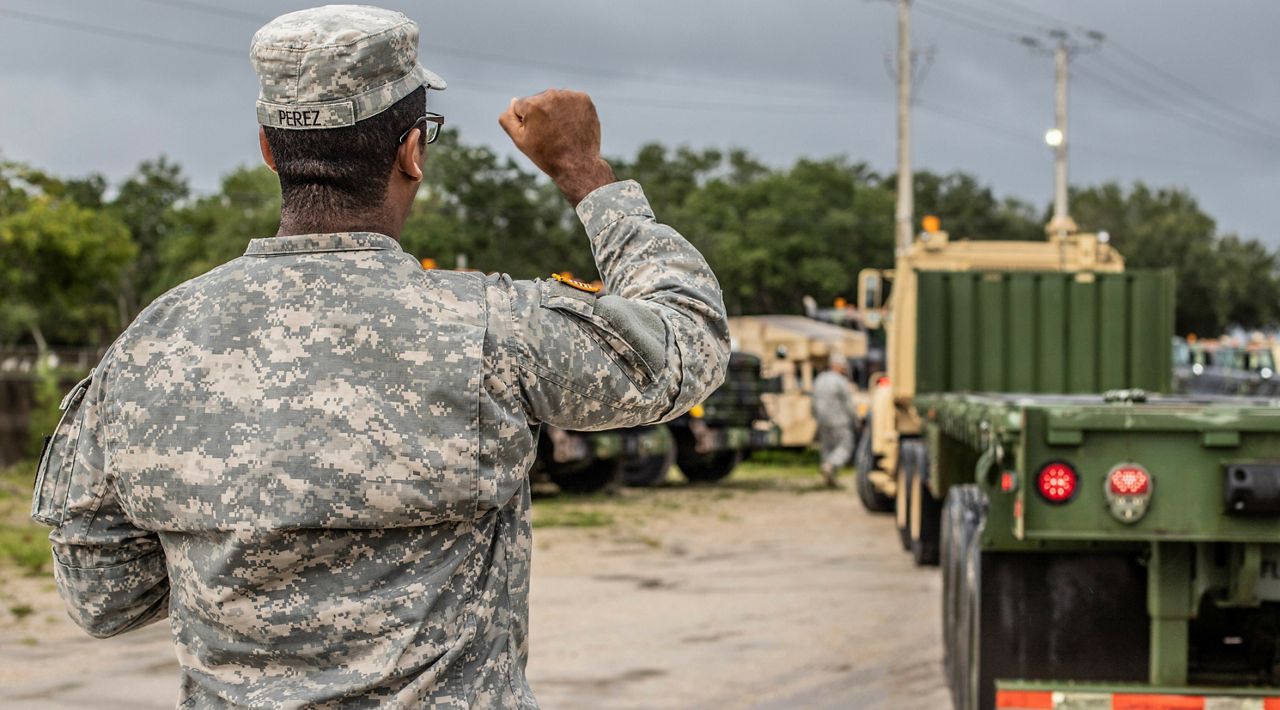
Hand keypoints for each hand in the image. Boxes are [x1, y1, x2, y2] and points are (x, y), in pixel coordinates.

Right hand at [499, 89, 616, 204]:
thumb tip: (513, 101)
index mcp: (532, 104)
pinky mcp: (584, 99)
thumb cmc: (547, 155)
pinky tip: (572, 125)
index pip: (520, 107)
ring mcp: (569, 96)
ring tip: (562, 131)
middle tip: (551, 135)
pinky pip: (570, 100)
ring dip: (556, 111)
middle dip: (541, 114)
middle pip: (538, 101)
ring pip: (554, 100)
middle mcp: (551, 94)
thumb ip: (508, 119)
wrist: (578, 165)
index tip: (538, 135)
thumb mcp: (520, 141)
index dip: (526, 123)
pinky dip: (571, 110)